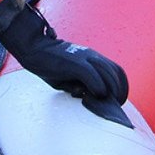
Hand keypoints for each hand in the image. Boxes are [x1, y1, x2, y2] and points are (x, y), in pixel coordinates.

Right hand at [14, 29, 128, 103]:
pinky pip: (94, 77)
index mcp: (92, 58)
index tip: (115, 102)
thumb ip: (82, 84)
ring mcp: (85, 58)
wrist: (34, 48)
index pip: (117, 71)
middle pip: (116, 74)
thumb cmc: (50, 64)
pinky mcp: (75, 63)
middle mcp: (92, 56)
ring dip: (109, 92)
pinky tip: (91, 95)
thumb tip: (90, 96)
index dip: (121, 88)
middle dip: (118, 93)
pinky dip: (97, 88)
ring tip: (102, 102)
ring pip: (109, 76)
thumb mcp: (70, 75)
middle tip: (112, 106)